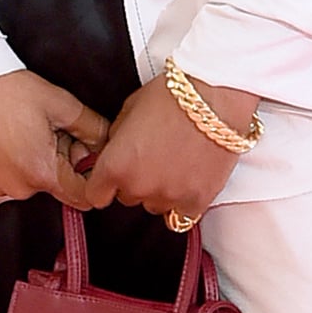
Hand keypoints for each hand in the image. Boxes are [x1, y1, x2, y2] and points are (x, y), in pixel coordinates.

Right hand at [0, 70, 109, 208]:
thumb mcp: (60, 104)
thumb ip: (92, 127)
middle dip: (65, 159)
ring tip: (31, 125)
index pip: (83, 195)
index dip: (93, 174)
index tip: (90, 153)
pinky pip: (12, 176)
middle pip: (58, 184)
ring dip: (41, 159)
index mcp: (42, 173)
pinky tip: (13, 133)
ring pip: (34, 179)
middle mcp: (18, 188)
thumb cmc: (3, 91)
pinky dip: (19, 160)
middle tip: (56, 126)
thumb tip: (106, 140)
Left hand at [81, 72, 257, 223]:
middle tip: (153, 158)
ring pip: (155, 206)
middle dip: (136, 182)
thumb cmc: (171, 96)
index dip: (103, 185)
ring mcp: (169, 196)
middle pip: (128, 199)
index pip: (96, 195)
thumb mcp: (128, 109)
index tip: (111, 180)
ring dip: (160, 192)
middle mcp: (138, 186)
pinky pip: (182, 216)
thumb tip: (115, 151)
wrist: (215, 97)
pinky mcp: (198, 200)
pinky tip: (188, 183)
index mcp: (115, 165)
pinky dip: (183, 204)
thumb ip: (116, 138)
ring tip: (176, 166)